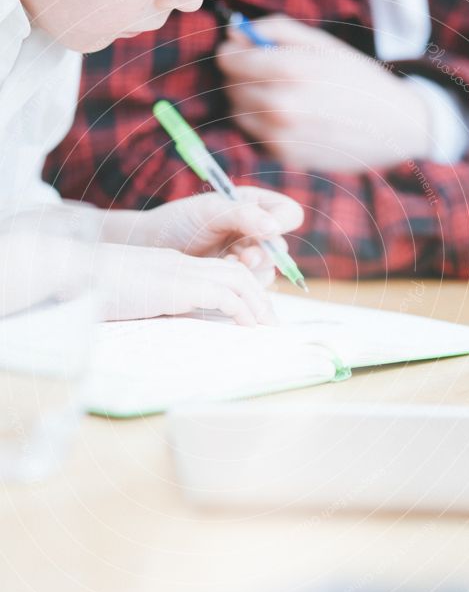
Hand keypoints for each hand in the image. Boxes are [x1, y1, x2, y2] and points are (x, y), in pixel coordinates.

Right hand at [97, 243, 277, 325]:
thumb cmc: (91, 288)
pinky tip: (247, 327)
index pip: (217, 271)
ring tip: (267, 328)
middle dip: (259, 298)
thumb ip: (152, 303)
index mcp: (171, 265)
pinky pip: (223, 295)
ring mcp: (180, 272)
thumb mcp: (130, 295)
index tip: (251, 315)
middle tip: (271, 324)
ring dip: (258, 304)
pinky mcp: (177, 286)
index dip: (240, 291)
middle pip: (236, 272)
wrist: (73, 272)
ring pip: (237, 280)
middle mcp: (181, 264)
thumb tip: (163, 322)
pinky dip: (241, 310)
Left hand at [133, 187, 303, 285]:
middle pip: (281, 248)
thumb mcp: (209, 211)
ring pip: (270, 270)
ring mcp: (249, 256)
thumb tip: (274, 228)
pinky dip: (241, 283)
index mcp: (255, 206)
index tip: (266, 231)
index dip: (283, 223)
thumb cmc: (179, 221)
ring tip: (226, 263)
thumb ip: (243, 215)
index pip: (288, 214)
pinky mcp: (239, 279)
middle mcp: (257, 232)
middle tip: (243, 257)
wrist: (155, 247)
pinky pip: (254, 287)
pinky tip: (221, 273)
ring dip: (251, 271)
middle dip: (263, 254)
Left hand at [216, 15, 430, 172]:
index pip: (229, 60)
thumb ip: (274, 31)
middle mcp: (280, 106)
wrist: (392, 124)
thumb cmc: (355, 78)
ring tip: (275, 93)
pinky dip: (262, 124)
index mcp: (289, 70)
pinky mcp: (286, 157)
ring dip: (247, 101)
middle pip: (230, 88)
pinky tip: (287, 117)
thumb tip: (235, 33)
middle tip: (258, 71)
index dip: (228, 52)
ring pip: (238, 114)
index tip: (235, 49)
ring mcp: (281, 136)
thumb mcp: (321, 42)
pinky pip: (255, 135)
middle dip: (238, 76)